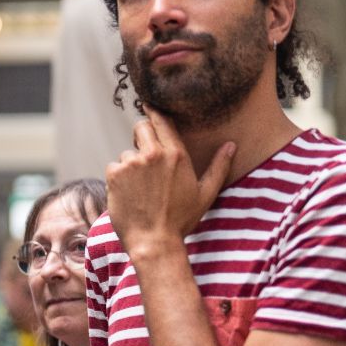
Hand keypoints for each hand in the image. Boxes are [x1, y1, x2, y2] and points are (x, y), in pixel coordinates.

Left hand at [106, 109, 233, 252]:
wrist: (154, 240)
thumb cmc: (181, 219)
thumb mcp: (206, 193)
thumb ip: (219, 166)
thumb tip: (231, 145)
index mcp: (177, 154)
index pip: (162, 121)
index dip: (153, 112)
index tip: (148, 106)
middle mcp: (153, 154)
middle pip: (141, 127)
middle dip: (142, 136)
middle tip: (146, 157)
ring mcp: (132, 163)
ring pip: (127, 152)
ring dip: (131, 164)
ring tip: (141, 188)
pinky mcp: (114, 174)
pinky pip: (114, 166)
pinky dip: (118, 177)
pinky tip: (129, 194)